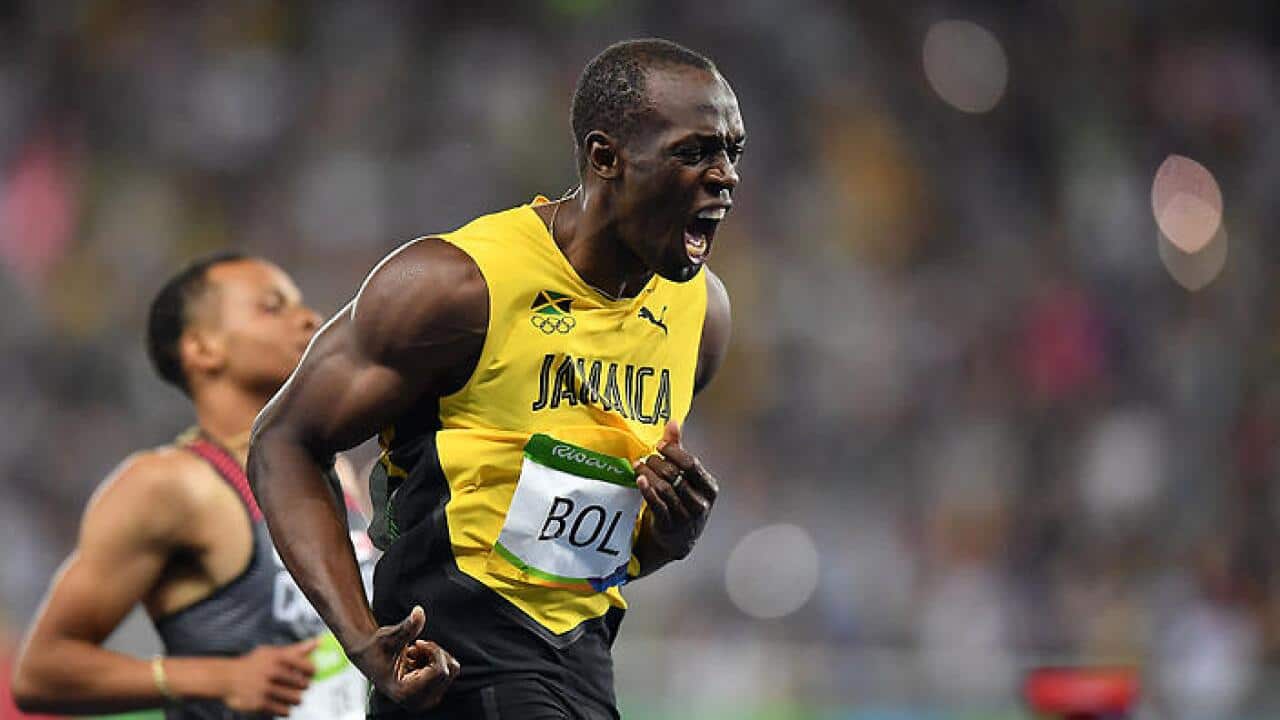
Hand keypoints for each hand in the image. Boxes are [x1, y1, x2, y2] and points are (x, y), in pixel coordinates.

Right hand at [221, 638, 316, 716]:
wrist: (226, 678)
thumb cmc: (254, 664)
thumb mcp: (272, 653)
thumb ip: (295, 649)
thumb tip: (318, 642)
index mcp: (278, 657)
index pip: (307, 667)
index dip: (312, 672)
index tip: (310, 675)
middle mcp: (272, 672)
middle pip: (303, 685)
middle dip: (302, 687)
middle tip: (297, 686)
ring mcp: (265, 688)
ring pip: (296, 699)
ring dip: (295, 699)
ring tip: (290, 695)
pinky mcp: (260, 704)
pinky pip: (284, 711)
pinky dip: (285, 709)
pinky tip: (280, 704)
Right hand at [348, 606, 459, 710]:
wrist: (370, 656)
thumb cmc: (377, 647)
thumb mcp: (389, 636)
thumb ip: (407, 627)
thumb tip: (419, 612)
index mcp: (405, 692)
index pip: (440, 671)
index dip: (432, 650)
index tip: (417, 643)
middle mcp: (418, 702)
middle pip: (449, 670)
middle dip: (435, 653)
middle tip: (416, 647)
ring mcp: (426, 700)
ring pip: (452, 670)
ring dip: (436, 657)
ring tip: (415, 655)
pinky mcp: (432, 694)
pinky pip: (450, 671)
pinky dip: (437, 661)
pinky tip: (418, 661)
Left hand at [634, 421, 720, 559]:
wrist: (677, 540)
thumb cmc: (682, 501)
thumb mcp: (686, 478)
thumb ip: (678, 450)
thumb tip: (673, 422)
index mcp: (709, 487)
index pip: (691, 464)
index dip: (673, 452)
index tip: (659, 445)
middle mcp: (701, 502)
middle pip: (676, 475)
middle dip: (657, 463)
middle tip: (646, 458)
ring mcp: (686, 516)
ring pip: (665, 488)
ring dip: (648, 474)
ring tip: (638, 466)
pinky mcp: (670, 526)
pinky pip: (657, 505)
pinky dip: (647, 491)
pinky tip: (639, 480)